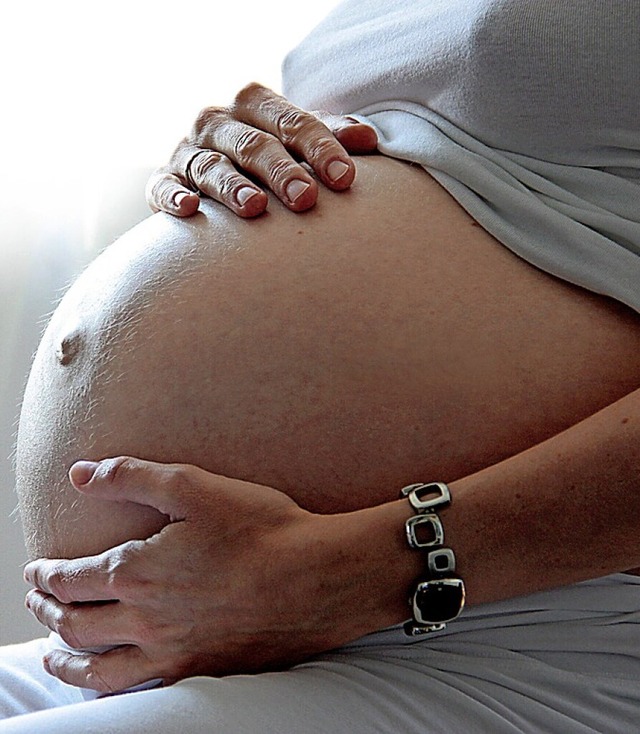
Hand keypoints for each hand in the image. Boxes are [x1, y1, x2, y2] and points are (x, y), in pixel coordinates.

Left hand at [23, 457, 387, 692]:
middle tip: (38, 603)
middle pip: (75, 623)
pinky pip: (136, 689)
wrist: (317, 578)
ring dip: (65, 660)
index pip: (71, 579)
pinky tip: (110, 680)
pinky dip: (107, 687)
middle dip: (47, 612)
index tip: (36, 571)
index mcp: (137, 571)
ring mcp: (171, 652)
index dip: (45, 575)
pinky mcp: (200, 670)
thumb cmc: (260, 528)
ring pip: (96, 668)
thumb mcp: (194, 486)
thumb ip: (132, 477)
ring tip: (52, 655)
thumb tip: (80, 473)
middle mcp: (145, 619)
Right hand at [146, 82, 377, 218]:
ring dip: (232, 186)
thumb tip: (368, 140)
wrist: (211, 173)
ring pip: (210, 165)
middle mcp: (218, 121)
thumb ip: (331, 137)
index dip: (320, 148)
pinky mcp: (165, 180)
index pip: (292, 122)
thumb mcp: (298, 142)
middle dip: (281, 171)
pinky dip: (174, 196)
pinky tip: (190, 210)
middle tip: (306, 200)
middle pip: (253, 143)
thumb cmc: (268, 157)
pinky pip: (163, 186)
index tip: (345, 179)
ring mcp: (188, 151)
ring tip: (255, 208)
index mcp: (255, 105)